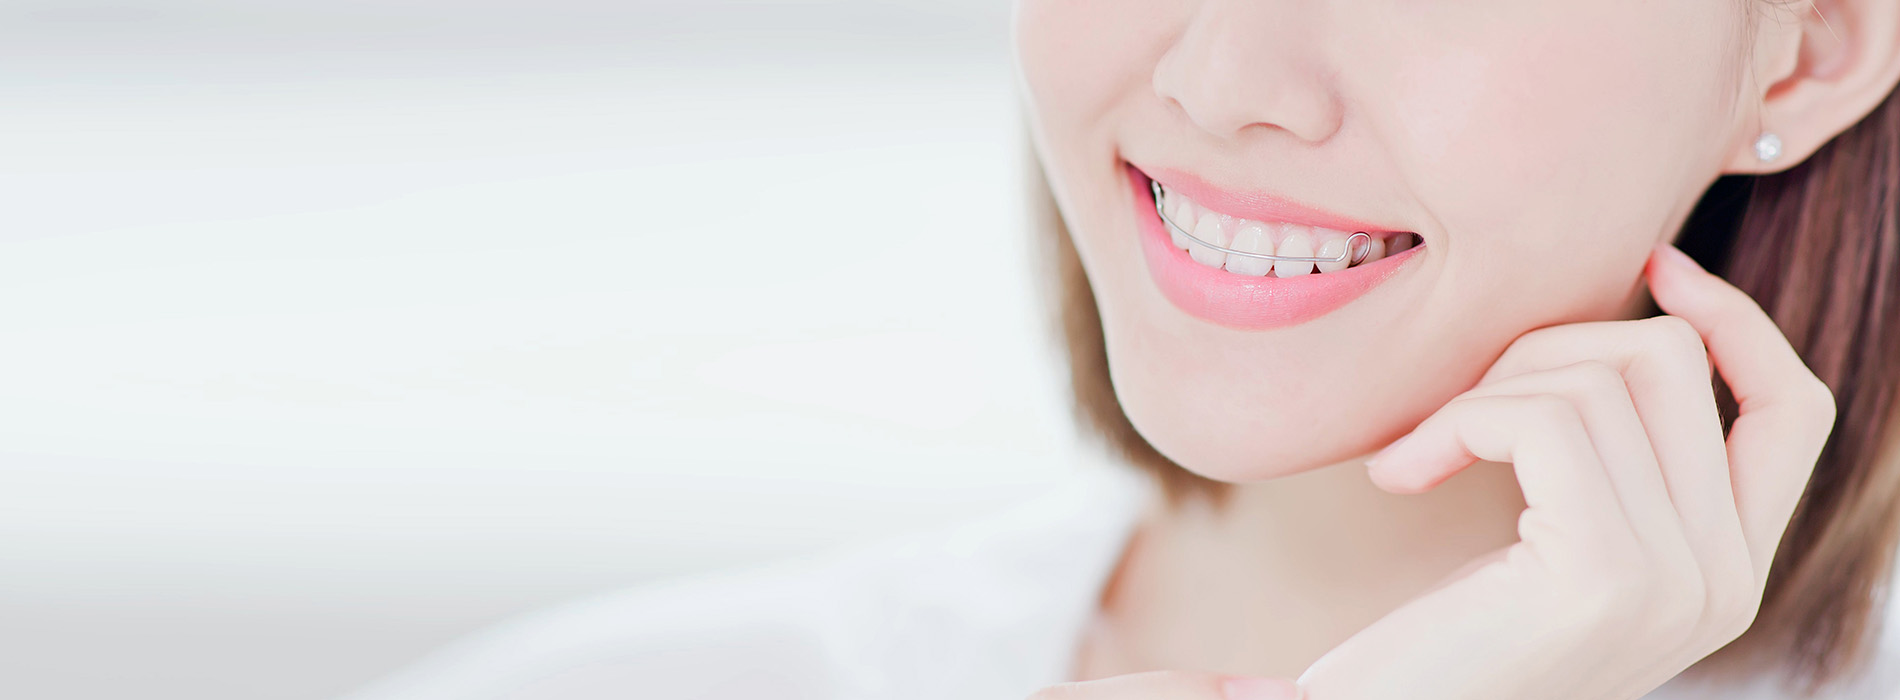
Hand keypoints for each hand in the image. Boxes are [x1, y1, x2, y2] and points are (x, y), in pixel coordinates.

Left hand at [1023, 242, 1836, 699]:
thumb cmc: (1442, 644)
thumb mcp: (1554, 541)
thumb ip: (1616, 462)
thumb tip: (1640, 306)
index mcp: (1729, 570)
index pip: (1792, 411)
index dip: (1734, 323)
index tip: (1652, 265)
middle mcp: (1728, 582)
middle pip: (1674, 365)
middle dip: (1546, 348)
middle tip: (1455, 410)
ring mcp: (1679, 582)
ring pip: (1600, 381)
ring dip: (1480, 394)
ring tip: (1416, 457)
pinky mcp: (1607, 573)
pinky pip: (1542, 421)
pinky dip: (1455, 424)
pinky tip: (1399, 475)